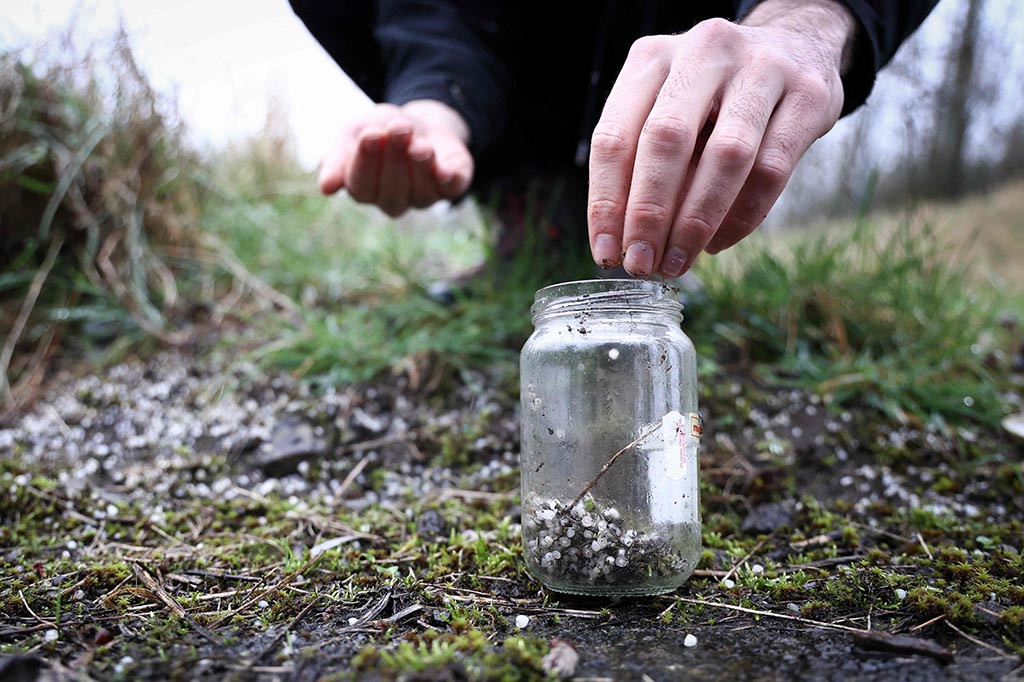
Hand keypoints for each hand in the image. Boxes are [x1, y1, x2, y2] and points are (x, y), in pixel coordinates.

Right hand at [319, 100, 473, 215]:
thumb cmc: (378, 129)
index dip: (366, 162)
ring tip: (418, 142)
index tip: (370, 135)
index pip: (362, 186)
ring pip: (421, 193)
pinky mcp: (452, 186)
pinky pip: (451, 189)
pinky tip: (442, 168)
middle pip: (392, 192)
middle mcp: (394, 200)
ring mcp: (424, 197)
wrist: (417, 119)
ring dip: (420, 165)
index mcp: (365, 190)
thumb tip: (327, 189)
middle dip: (395, 159)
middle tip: (398, 129)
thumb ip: (337, 157)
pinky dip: (447, 179)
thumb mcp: (352, 133)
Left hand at [587, 0, 854, 275]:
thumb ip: (645, 164)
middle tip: (641, 263)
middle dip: (649, 213)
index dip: (606, 202)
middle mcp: (703, 52)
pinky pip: (771, 168)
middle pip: (667, 141)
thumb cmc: (714, 95)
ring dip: (696, 221)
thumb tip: (626, 242)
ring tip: (678, 262)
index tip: (604, 252)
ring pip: (726, 155)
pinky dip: (742, 216)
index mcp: (652, 57)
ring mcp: (761, 67)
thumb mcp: (668, 110)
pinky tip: (718, 242)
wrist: (795, 46)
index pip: (615, 136)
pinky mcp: (808, 93)